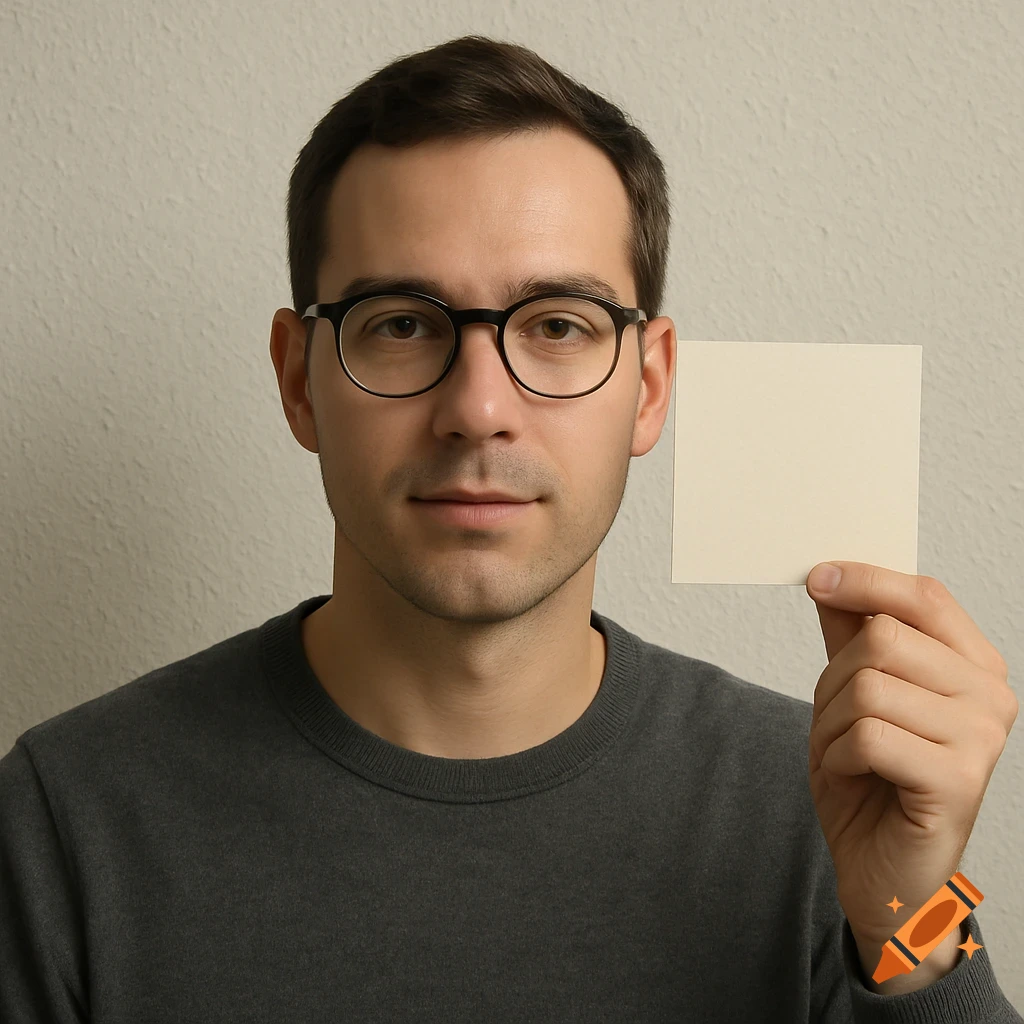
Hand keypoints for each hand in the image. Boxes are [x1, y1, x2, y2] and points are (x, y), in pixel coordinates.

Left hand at [804, 561, 1016, 985]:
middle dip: (834, 679)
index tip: (816, 578)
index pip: (924, 596)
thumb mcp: (851, 693)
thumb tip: (829, 575)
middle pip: (882, 639)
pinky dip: (839, 756)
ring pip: (868, 687)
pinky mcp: (958, 780)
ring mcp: (981, 739)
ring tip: (847, 755)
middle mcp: (989, 695)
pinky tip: (857, 778)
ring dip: (830, 724)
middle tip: (836, 721)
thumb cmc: (872, 778)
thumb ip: (849, 634)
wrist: (883, 867)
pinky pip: (868, 736)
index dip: (866, 580)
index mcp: (973, 665)